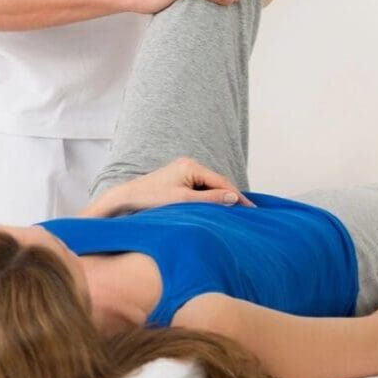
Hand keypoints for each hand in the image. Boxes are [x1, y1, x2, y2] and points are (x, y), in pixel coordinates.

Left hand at [88, 157, 255, 216]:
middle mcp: (189, 164)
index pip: (221, 182)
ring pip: (209, 186)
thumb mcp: (184, 201)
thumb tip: (233, 198)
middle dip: (231, 197)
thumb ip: (210, 199)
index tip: (250, 209)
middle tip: (248, 213)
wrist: (126, 199)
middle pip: (217, 183)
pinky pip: (201, 189)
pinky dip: (210, 199)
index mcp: (191, 166)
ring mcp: (183, 171)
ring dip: (221, 199)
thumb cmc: (151, 198)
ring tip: (235, 213)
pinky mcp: (179, 180)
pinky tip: (217, 209)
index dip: (237, 196)